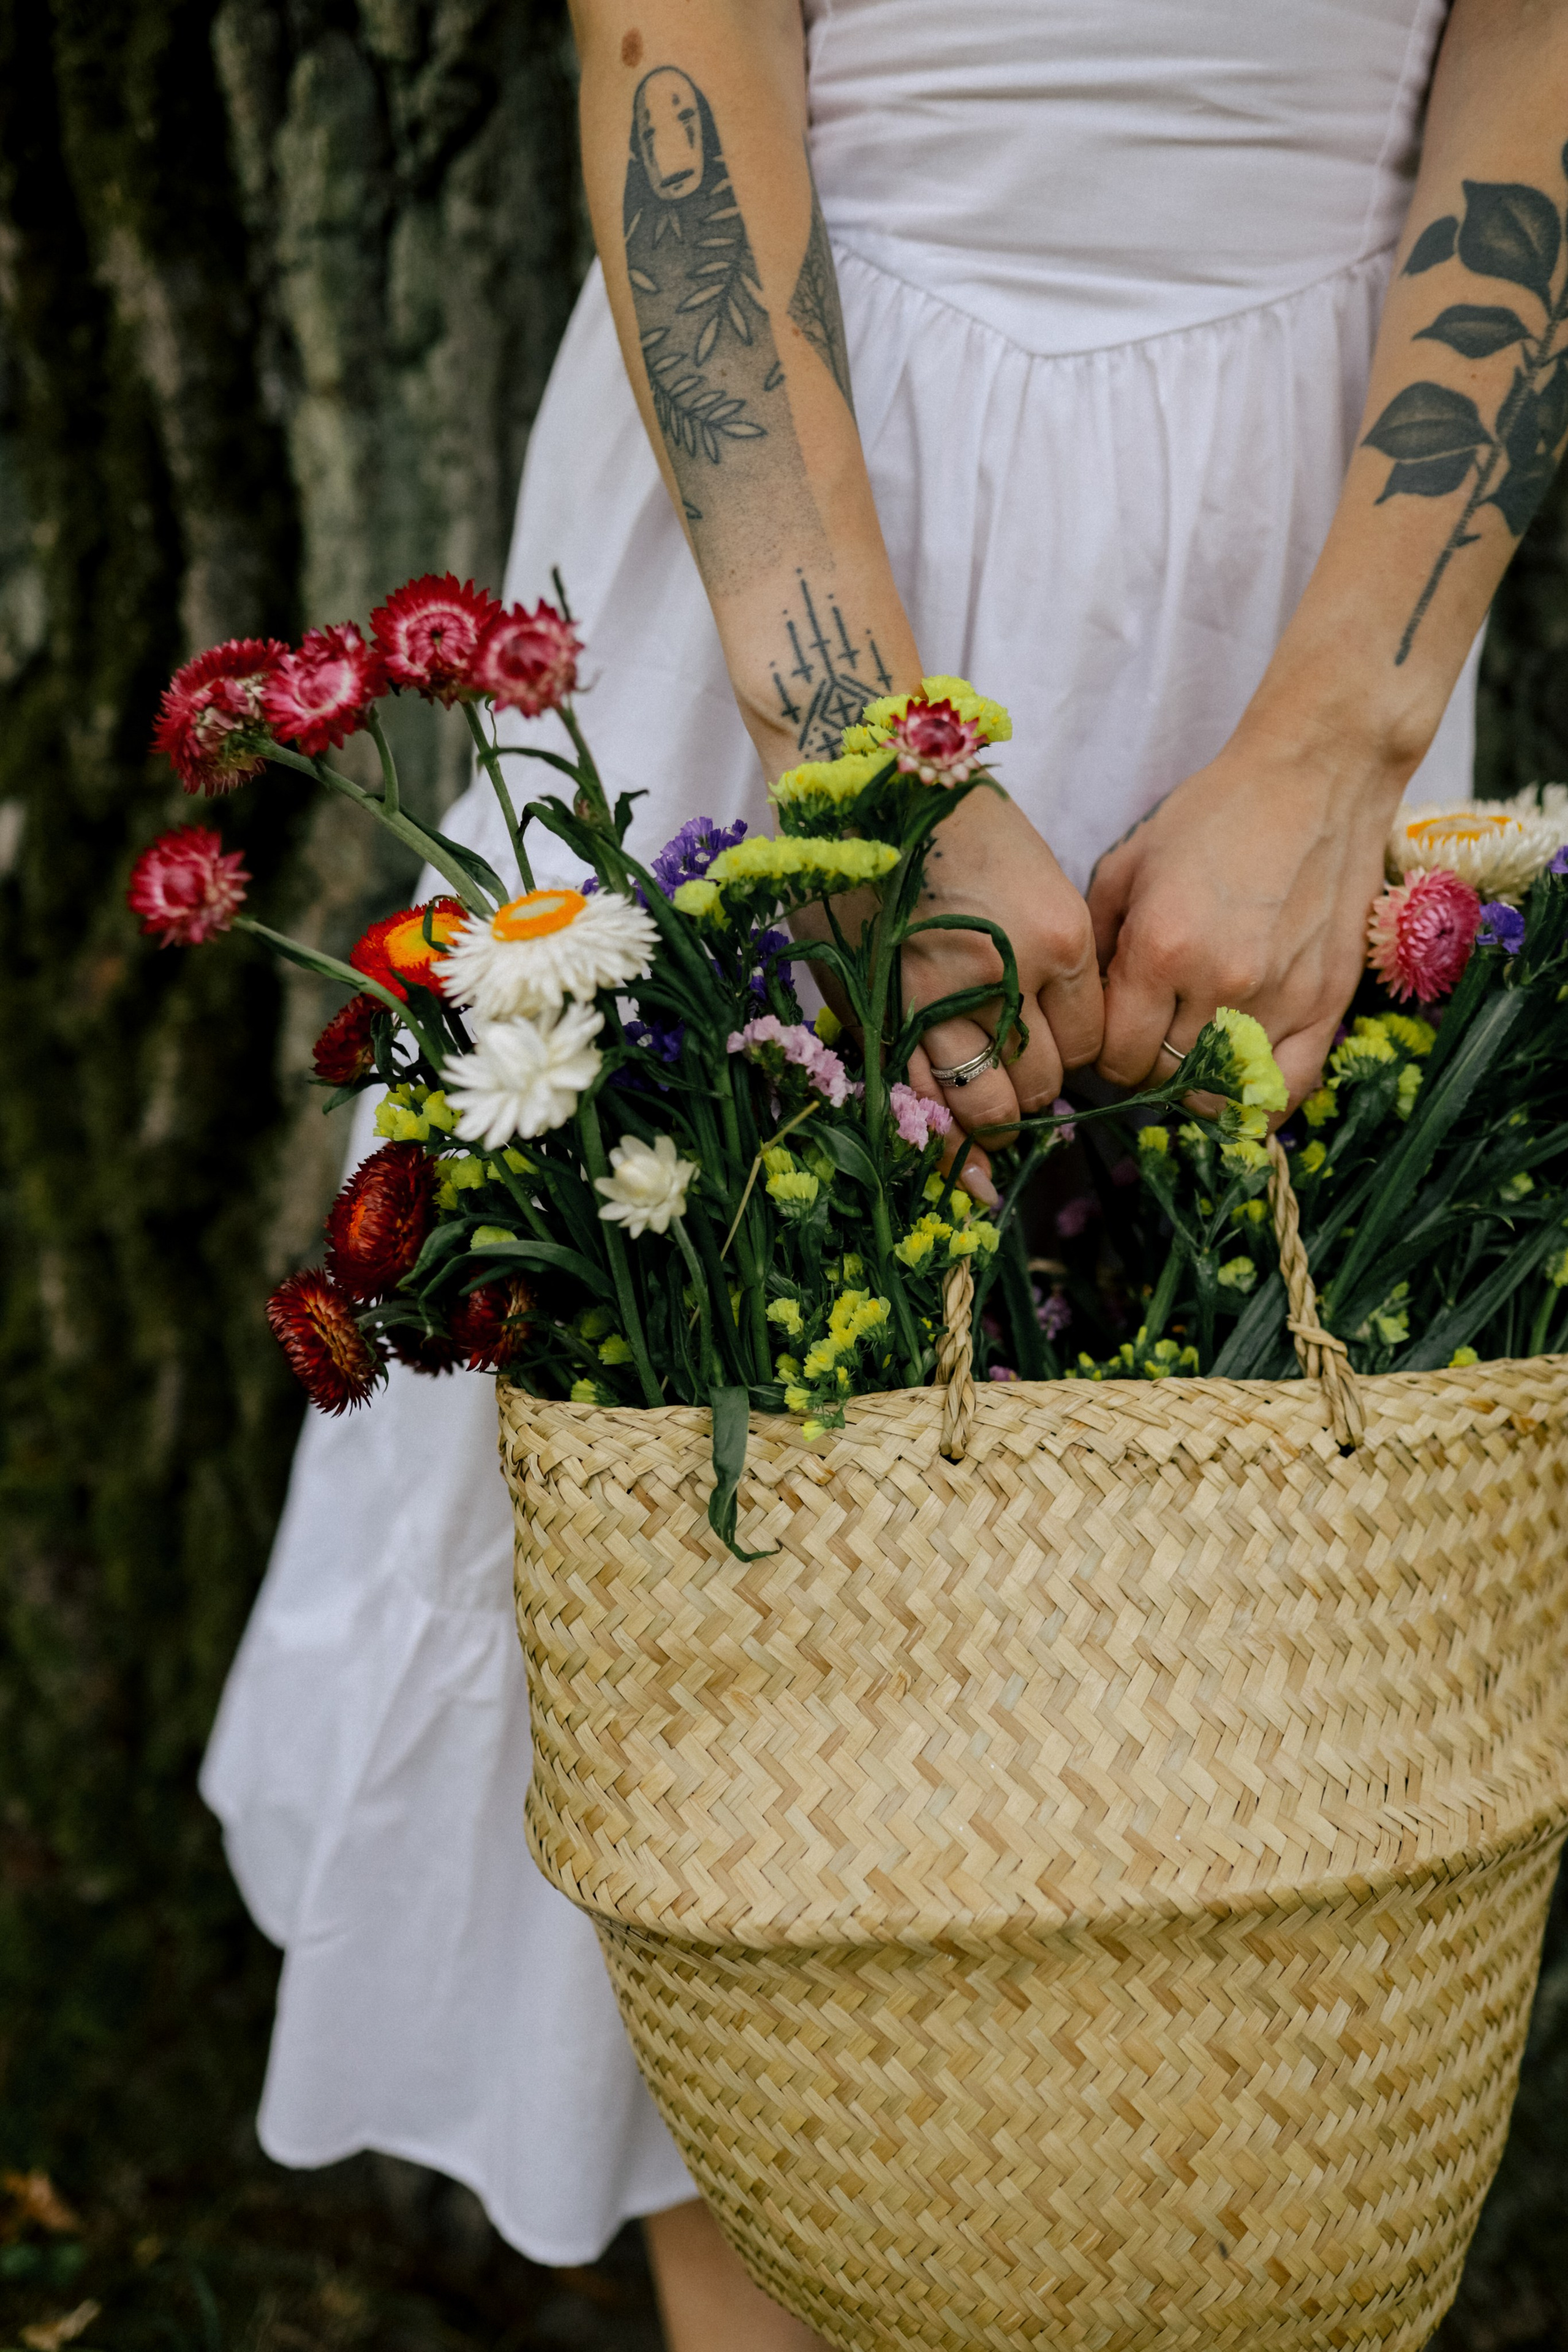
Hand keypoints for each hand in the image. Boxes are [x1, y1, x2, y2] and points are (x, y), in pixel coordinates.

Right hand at [791, 791, 1101, 1200]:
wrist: (871, 786)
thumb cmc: (959, 826)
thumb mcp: (1037, 884)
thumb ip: (1049, 961)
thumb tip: (1048, 1034)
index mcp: (1060, 938)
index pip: (1087, 1042)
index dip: (1072, 1053)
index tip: (1054, 1043)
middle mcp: (1008, 977)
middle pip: (1041, 1081)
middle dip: (1034, 1090)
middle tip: (1019, 1076)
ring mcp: (940, 1000)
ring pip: (985, 1102)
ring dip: (991, 1115)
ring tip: (989, 1112)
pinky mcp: (885, 1008)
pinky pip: (922, 1095)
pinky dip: (941, 1128)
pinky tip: (953, 1141)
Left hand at [1087, 728, 1404, 1108]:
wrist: (1316, 777)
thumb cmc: (1214, 813)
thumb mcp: (1128, 866)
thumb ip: (1098, 945)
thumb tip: (1082, 1009)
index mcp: (1161, 950)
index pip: (1116, 1055)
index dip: (1104, 1054)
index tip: (1112, 1033)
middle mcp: (1221, 984)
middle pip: (1164, 1078)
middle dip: (1147, 1067)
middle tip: (1151, 1039)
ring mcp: (1280, 999)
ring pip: (1220, 1093)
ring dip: (1198, 1084)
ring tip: (1192, 1053)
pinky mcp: (1327, 1004)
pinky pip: (1287, 1091)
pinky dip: (1257, 1103)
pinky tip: (1238, 1087)